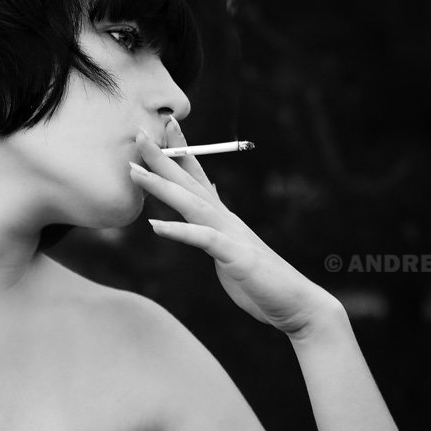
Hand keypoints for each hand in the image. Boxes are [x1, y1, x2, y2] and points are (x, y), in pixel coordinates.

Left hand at [129, 117, 343, 339]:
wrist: (296, 304)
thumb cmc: (262, 281)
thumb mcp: (233, 248)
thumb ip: (217, 225)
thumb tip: (210, 199)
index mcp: (224, 217)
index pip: (198, 176)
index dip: (181, 150)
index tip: (164, 126)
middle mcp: (227, 219)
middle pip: (190, 182)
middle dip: (163, 156)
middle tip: (139, 132)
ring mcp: (232, 236)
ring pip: (192, 203)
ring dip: (162, 185)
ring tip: (134, 171)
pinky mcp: (235, 257)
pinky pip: (204, 240)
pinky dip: (179, 231)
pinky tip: (154, 225)